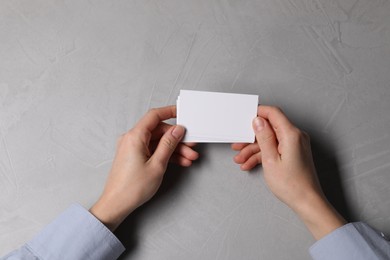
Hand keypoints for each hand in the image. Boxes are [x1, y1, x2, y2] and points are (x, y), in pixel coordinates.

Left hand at [90, 106, 197, 230]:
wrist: (117, 204)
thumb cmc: (132, 188)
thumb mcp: (157, 164)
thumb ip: (169, 144)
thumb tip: (177, 130)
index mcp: (135, 137)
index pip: (154, 116)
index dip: (170, 112)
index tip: (182, 112)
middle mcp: (132, 139)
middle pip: (159, 131)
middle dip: (177, 138)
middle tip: (191, 145)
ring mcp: (133, 148)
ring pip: (158, 142)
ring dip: (175, 149)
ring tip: (189, 157)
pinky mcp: (135, 157)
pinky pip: (153, 150)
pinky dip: (166, 155)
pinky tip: (180, 161)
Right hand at [232, 106, 345, 239]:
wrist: (306, 202)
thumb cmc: (292, 185)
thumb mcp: (270, 159)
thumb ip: (264, 137)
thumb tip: (258, 120)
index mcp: (291, 134)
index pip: (273, 113)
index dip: (258, 113)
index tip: (245, 118)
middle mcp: (295, 136)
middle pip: (270, 128)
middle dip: (251, 137)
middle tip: (238, 144)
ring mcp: (295, 145)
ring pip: (270, 140)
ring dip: (254, 149)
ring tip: (241, 159)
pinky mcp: (293, 152)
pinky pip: (275, 148)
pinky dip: (262, 155)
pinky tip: (249, 164)